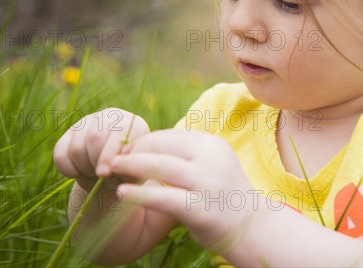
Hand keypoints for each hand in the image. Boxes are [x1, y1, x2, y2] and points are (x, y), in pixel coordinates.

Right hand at [53, 108, 149, 191]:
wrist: (112, 176)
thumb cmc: (128, 174)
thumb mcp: (134, 173)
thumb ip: (127, 168)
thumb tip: (110, 166)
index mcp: (134, 125)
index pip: (119, 132)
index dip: (109, 154)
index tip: (105, 174)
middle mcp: (112, 117)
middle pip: (95, 137)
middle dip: (96, 162)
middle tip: (102, 176)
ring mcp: (89, 122)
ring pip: (77, 147)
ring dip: (84, 168)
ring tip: (94, 174)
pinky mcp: (70, 133)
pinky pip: (60, 153)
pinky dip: (68, 168)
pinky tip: (78, 174)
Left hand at [109, 129, 255, 249]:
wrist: (251, 227)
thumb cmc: (222, 195)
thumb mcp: (211, 165)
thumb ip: (186, 154)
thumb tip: (147, 145)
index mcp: (212, 145)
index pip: (170, 135)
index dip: (144, 141)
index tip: (125, 150)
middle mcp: (211, 159)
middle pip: (162, 146)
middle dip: (133, 150)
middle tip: (112, 159)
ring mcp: (207, 183)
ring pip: (160, 167)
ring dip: (131, 166)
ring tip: (111, 169)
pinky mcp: (200, 209)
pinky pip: (162, 197)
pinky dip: (138, 193)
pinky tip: (122, 193)